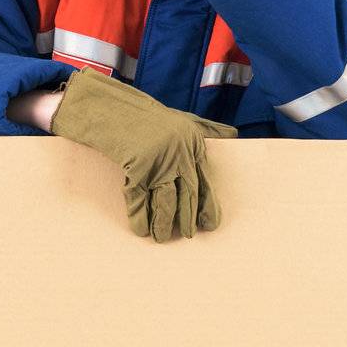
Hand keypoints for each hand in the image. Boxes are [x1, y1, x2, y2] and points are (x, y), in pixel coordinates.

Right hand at [50, 68, 236, 241]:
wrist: (114, 109)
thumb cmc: (148, 116)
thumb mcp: (184, 118)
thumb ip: (208, 127)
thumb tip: (232, 134)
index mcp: (193, 147)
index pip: (204, 182)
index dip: (207, 206)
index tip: (209, 224)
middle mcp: (179, 157)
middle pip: (187, 195)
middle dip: (187, 218)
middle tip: (187, 235)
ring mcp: (158, 164)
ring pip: (165, 202)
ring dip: (163, 223)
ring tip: (161, 237)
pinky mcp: (137, 169)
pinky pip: (139, 200)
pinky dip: (139, 218)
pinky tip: (141, 230)